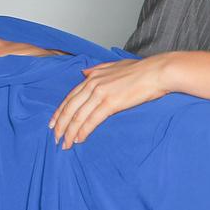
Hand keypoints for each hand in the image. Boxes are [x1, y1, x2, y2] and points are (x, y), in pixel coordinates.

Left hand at [49, 56, 168, 148]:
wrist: (157, 72)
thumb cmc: (140, 70)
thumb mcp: (115, 65)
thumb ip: (98, 69)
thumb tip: (84, 73)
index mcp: (93, 76)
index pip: (70, 96)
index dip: (60, 111)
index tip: (53, 123)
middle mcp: (93, 83)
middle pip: (70, 108)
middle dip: (60, 125)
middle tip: (55, 139)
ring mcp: (101, 93)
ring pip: (78, 116)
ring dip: (69, 132)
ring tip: (64, 144)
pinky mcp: (111, 103)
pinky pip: (92, 120)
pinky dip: (83, 131)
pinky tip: (79, 139)